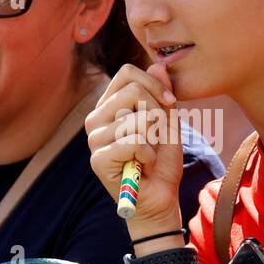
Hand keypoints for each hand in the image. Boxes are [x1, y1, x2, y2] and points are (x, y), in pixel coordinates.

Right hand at [85, 63, 183, 232]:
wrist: (160, 198)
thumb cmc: (161, 161)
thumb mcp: (168, 122)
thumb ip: (162, 95)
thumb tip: (159, 65)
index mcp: (110, 106)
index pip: (127, 73)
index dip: (154, 84)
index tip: (169, 103)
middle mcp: (96, 119)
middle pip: (133, 91)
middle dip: (157, 112)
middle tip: (157, 136)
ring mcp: (94, 139)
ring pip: (137, 118)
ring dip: (154, 138)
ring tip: (148, 154)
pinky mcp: (98, 159)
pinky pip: (134, 141)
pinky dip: (148, 154)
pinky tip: (143, 166)